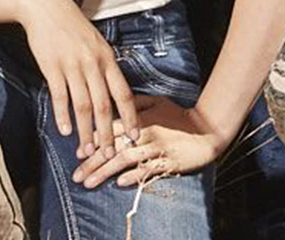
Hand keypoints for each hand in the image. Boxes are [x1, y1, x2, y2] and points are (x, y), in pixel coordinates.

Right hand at [14, 0, 136, 156]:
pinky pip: (60, 96)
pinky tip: (65, 131)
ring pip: (83, 105)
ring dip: (85, 131)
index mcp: (107, 58)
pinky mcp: (52, 67)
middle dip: (108, 133)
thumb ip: (103, 67)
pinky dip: (62, 116)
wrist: (45, 6)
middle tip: (109, 154)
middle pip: (104, 105)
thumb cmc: (72, 26)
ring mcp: (72, 65)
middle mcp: (93, 63)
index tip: (134, 136)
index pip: (123, 93)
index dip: (129, 117)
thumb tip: (111, 94)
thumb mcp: (95, 43)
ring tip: (87, 150)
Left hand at [73, 93, 225, 188]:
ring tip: (89, 183)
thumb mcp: (158, 101)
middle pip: (114, 147)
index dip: (93, 140)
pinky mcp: (168, 161)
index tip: (77, 153)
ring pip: (126, 160)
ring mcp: (158, 148)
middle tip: (77, 175)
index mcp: (141, 118)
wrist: (207, 129)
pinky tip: (119, 183)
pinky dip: (133, 176)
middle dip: (93, 162)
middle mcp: (146, 133)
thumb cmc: (179, 116)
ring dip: (105, 172)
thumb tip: (114, 101)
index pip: (112, 128)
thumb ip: (136, 101)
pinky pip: (148, 170)